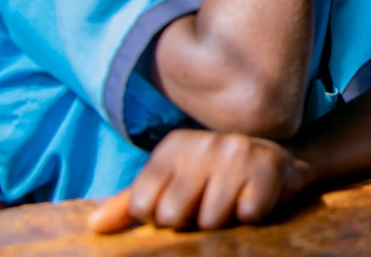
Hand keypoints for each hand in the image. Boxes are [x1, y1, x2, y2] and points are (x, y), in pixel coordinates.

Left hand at [87, 129, 310, 233]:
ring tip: (234, 199)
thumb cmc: (214, 175)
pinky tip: (255, 196)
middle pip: (174, 215)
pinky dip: (252, 215)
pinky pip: (248, 215)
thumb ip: (132, 203)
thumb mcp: (171, 181)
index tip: (182, 202)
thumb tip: (93, 226)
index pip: (145, 205)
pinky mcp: (268, 168)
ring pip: (211, 220)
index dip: (163, 216)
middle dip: (192, 221)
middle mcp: (204, 143)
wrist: (276, 155)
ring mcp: (238, 153)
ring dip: (224, 220)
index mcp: (173, 147)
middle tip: (209, 203)